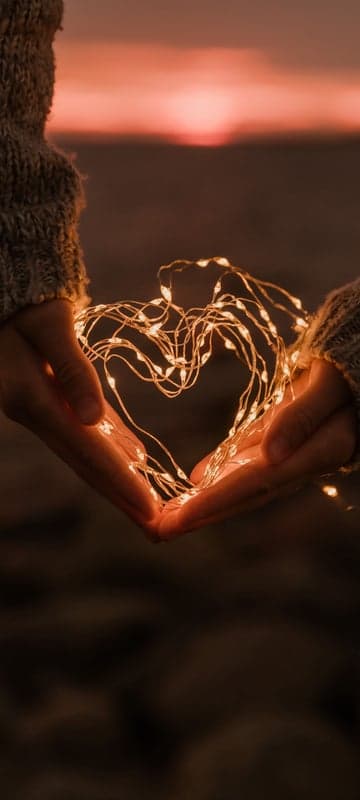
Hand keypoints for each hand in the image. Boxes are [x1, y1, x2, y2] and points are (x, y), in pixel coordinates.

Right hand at [0, 300, 159, 531]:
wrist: (4, 298)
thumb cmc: (26, 305)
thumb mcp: (49, 326)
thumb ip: (72, 368)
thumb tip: (91, 418)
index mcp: (34, 399)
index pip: (85, 450)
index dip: (119, 481)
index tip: (150, 510)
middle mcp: (37, 414)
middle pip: (86, 464)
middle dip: (121, 496)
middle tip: (156, 527)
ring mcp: (42, 411)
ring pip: (87, 454)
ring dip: (118, 481)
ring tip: (149, 507)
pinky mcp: (51, 403)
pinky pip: (86, 433)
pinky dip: (112, 449)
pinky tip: (136, 462)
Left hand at [158, 359, 356, 538]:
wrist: (359, 366)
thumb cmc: (348, 371)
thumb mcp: (327, 388)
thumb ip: (301, 418)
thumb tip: (272, 456)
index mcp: (313, 454)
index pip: (253, 486)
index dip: (214, 505)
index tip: (177, 522)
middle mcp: (299, 462)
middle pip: (243, 494)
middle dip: (201, 514)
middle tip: (159, 530)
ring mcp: (290, 452)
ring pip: (241, 481)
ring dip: (207, 499)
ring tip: (170, 514)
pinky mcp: (282, 438)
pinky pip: (246, 459)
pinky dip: (220, 470)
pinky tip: (195, 480)